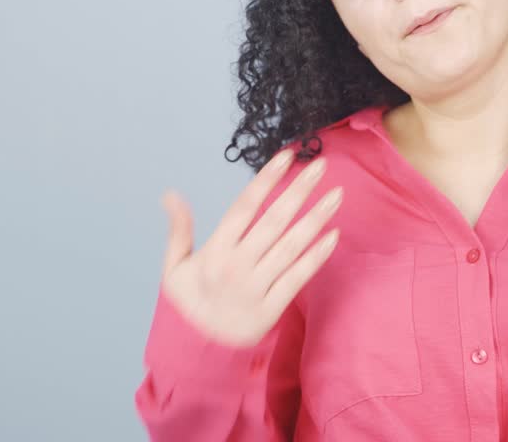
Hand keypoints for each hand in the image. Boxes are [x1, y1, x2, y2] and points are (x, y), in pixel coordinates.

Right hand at [159, 151, 342, 345]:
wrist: (196, 352)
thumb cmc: (188, 303)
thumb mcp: (175, 267)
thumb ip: (179, 229)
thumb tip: (171, 194)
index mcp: (214, 251)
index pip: (244, 206)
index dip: (266, 179)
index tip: (287, 156)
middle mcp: (236, 266)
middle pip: (274, 220)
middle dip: (299, 190)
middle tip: (321, 165)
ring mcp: (256, 287)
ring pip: (291, 247)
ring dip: (316, 218)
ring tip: (337, 194)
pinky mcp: (272, 309)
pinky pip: (298, 278)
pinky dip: (316, 257)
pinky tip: (334, 235)